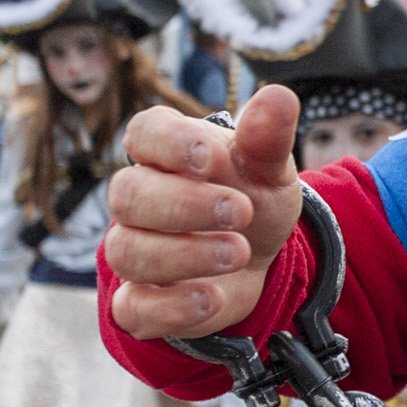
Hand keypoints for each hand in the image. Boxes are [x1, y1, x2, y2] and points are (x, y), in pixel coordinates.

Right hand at [105, 82, 303, 339]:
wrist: (260, 257)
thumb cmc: (253, 198)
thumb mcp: (269, 168)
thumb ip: (268, 137)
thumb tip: (279, 96)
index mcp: (165, 152)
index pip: (143, 134)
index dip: (170, 144)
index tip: (210, 158)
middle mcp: (139, 198)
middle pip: (128, 196)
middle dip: (185, 205)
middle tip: (243, 211)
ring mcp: (135, 249)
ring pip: (128, 252)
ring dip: (185, 255)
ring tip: (239, 253)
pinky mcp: (140, 301)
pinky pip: (132, 309)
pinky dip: (171, 307)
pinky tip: (212, 297)